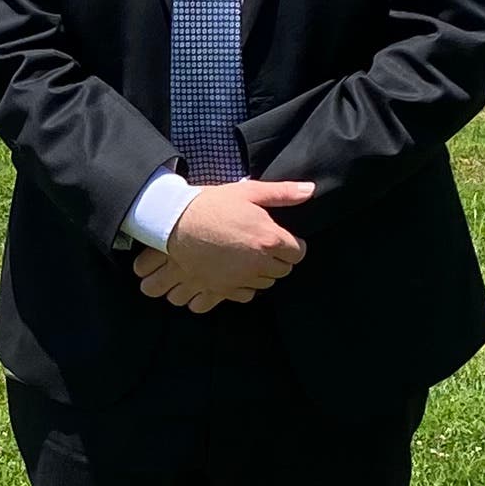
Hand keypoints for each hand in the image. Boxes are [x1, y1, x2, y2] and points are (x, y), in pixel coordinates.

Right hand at [132, 178, 312, 310]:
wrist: (174, 222)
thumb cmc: (211, 204)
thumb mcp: (247, 191)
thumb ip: (282, 193)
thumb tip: (310, 189)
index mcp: (269, 239)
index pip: (298, 253)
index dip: (292, 245)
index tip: (281, 238)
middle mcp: (258, 264)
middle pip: (283, 271)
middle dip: (277, 259)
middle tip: (262, 245)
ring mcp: (239, 280)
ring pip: (265, 284)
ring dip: (261, 273)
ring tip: (247, 257)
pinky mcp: (222, 290)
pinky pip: (244, 296)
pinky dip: (243, 287)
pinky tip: (235, 272)